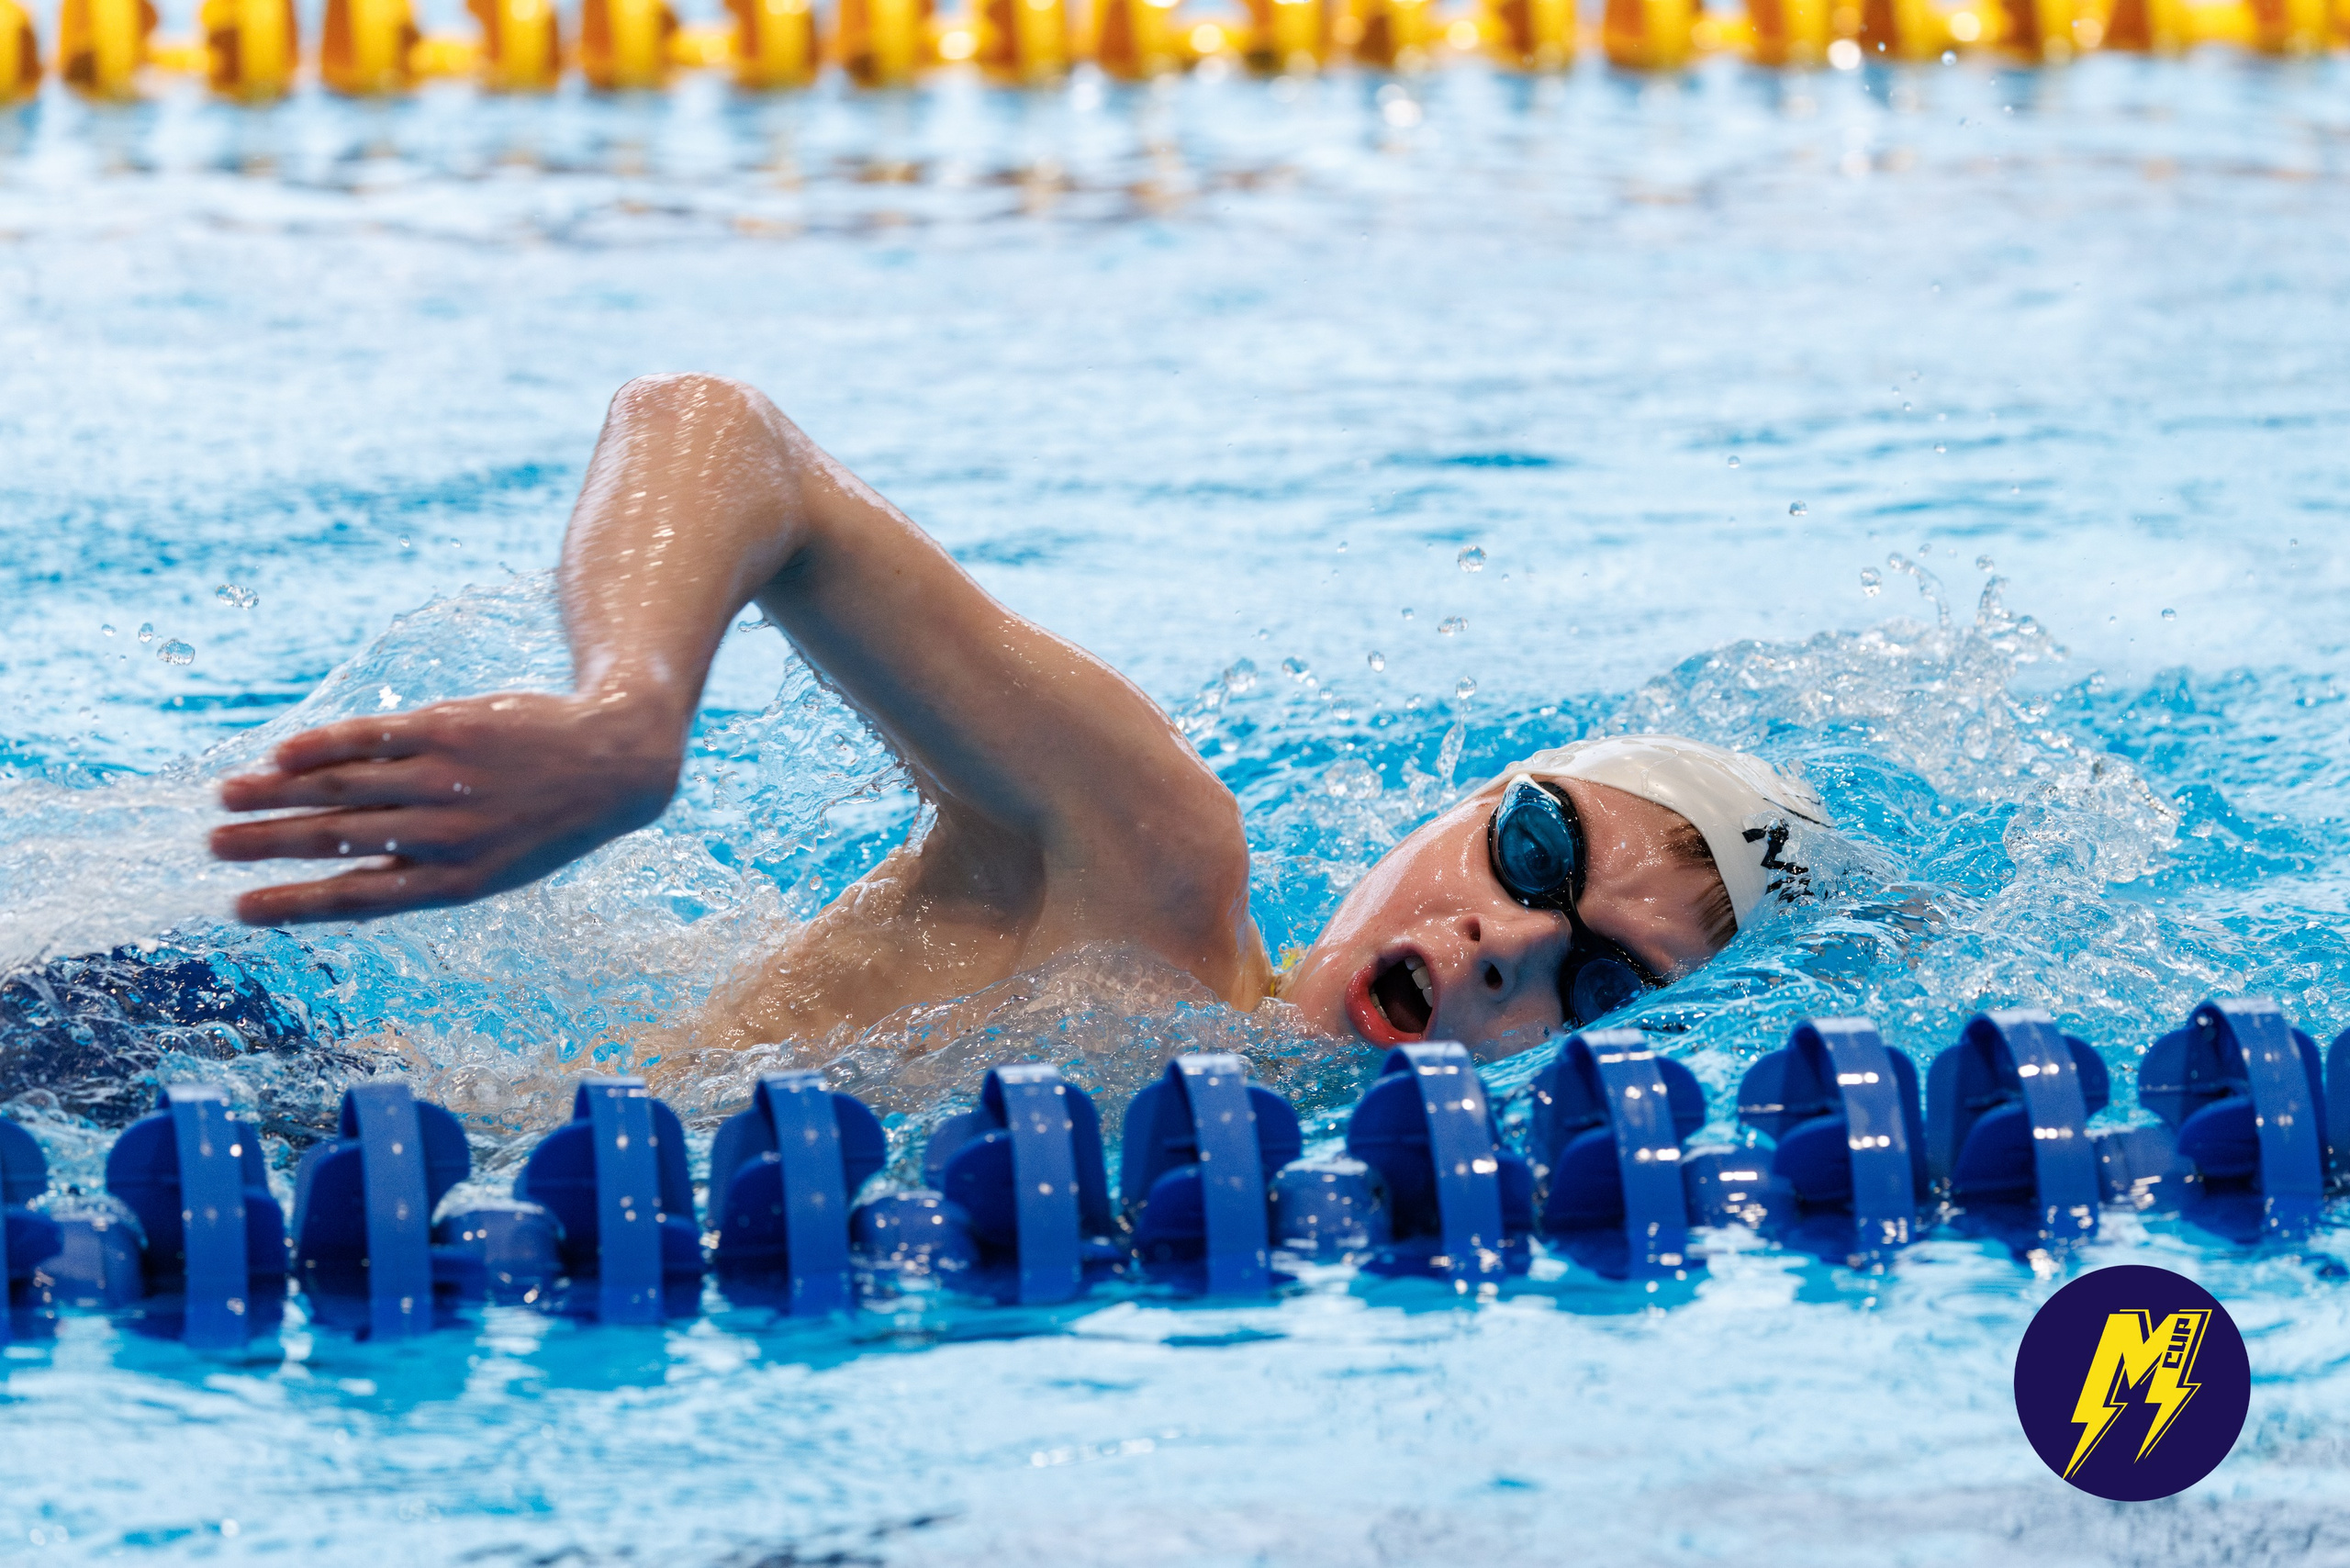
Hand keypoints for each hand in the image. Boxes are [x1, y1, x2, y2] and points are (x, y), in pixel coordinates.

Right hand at [211, 692, 684, 924]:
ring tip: (227, 795)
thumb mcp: (494, 866)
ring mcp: (449, 776)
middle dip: (269, 844)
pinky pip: (374, 736)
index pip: (360, 897)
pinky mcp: (451, 727)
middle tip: (212, 845)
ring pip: (346, 785)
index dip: (295, 903)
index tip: (239, 908)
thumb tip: (336, 881)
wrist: (613, 761)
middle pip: (340, 838)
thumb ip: (422, 871)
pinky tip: (282, 754)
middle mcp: (450, 832)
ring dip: (279, 791)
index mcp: (459, 880)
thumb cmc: (541, 822)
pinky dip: (323, 745)